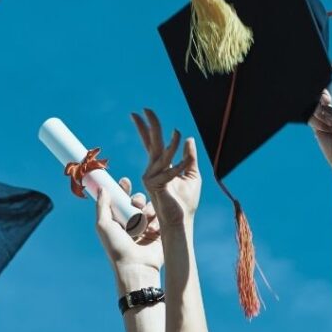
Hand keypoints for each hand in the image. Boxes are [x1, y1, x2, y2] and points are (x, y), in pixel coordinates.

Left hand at [95, 179, 162, 274]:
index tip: (124, 181)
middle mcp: (132, 224)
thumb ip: (102, 206)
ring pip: (150, 207)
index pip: (120, 201)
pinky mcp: (159, 233)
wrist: (136, 267)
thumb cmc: (116, 247)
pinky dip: (157, 219)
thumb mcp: (104, 225)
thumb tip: (102, 188)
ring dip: (147, 208)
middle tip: (136, 202)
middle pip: (136, 202)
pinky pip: (160, 218)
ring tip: (146, 217)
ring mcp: (146, 228)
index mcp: (118, 222)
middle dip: (137, 198)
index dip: (122, 190)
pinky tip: (153, 226)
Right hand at [131, 109, 200, 226]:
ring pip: (162, 154)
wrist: (180, 221)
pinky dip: (179, 166)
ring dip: (171, 143)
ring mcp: (151, 177)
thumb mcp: (192, 174)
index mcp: (160, 166)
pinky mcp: (155, 186)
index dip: (146, 128)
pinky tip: (185, 163)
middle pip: (151, 143)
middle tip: (144, 109)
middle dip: (149, 126)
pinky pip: (169, 171)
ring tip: (177, 132)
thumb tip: (188, 138)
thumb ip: (189, 157)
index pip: (151, 143)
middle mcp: (153, 169)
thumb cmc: (186, 202)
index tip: (140, 113)